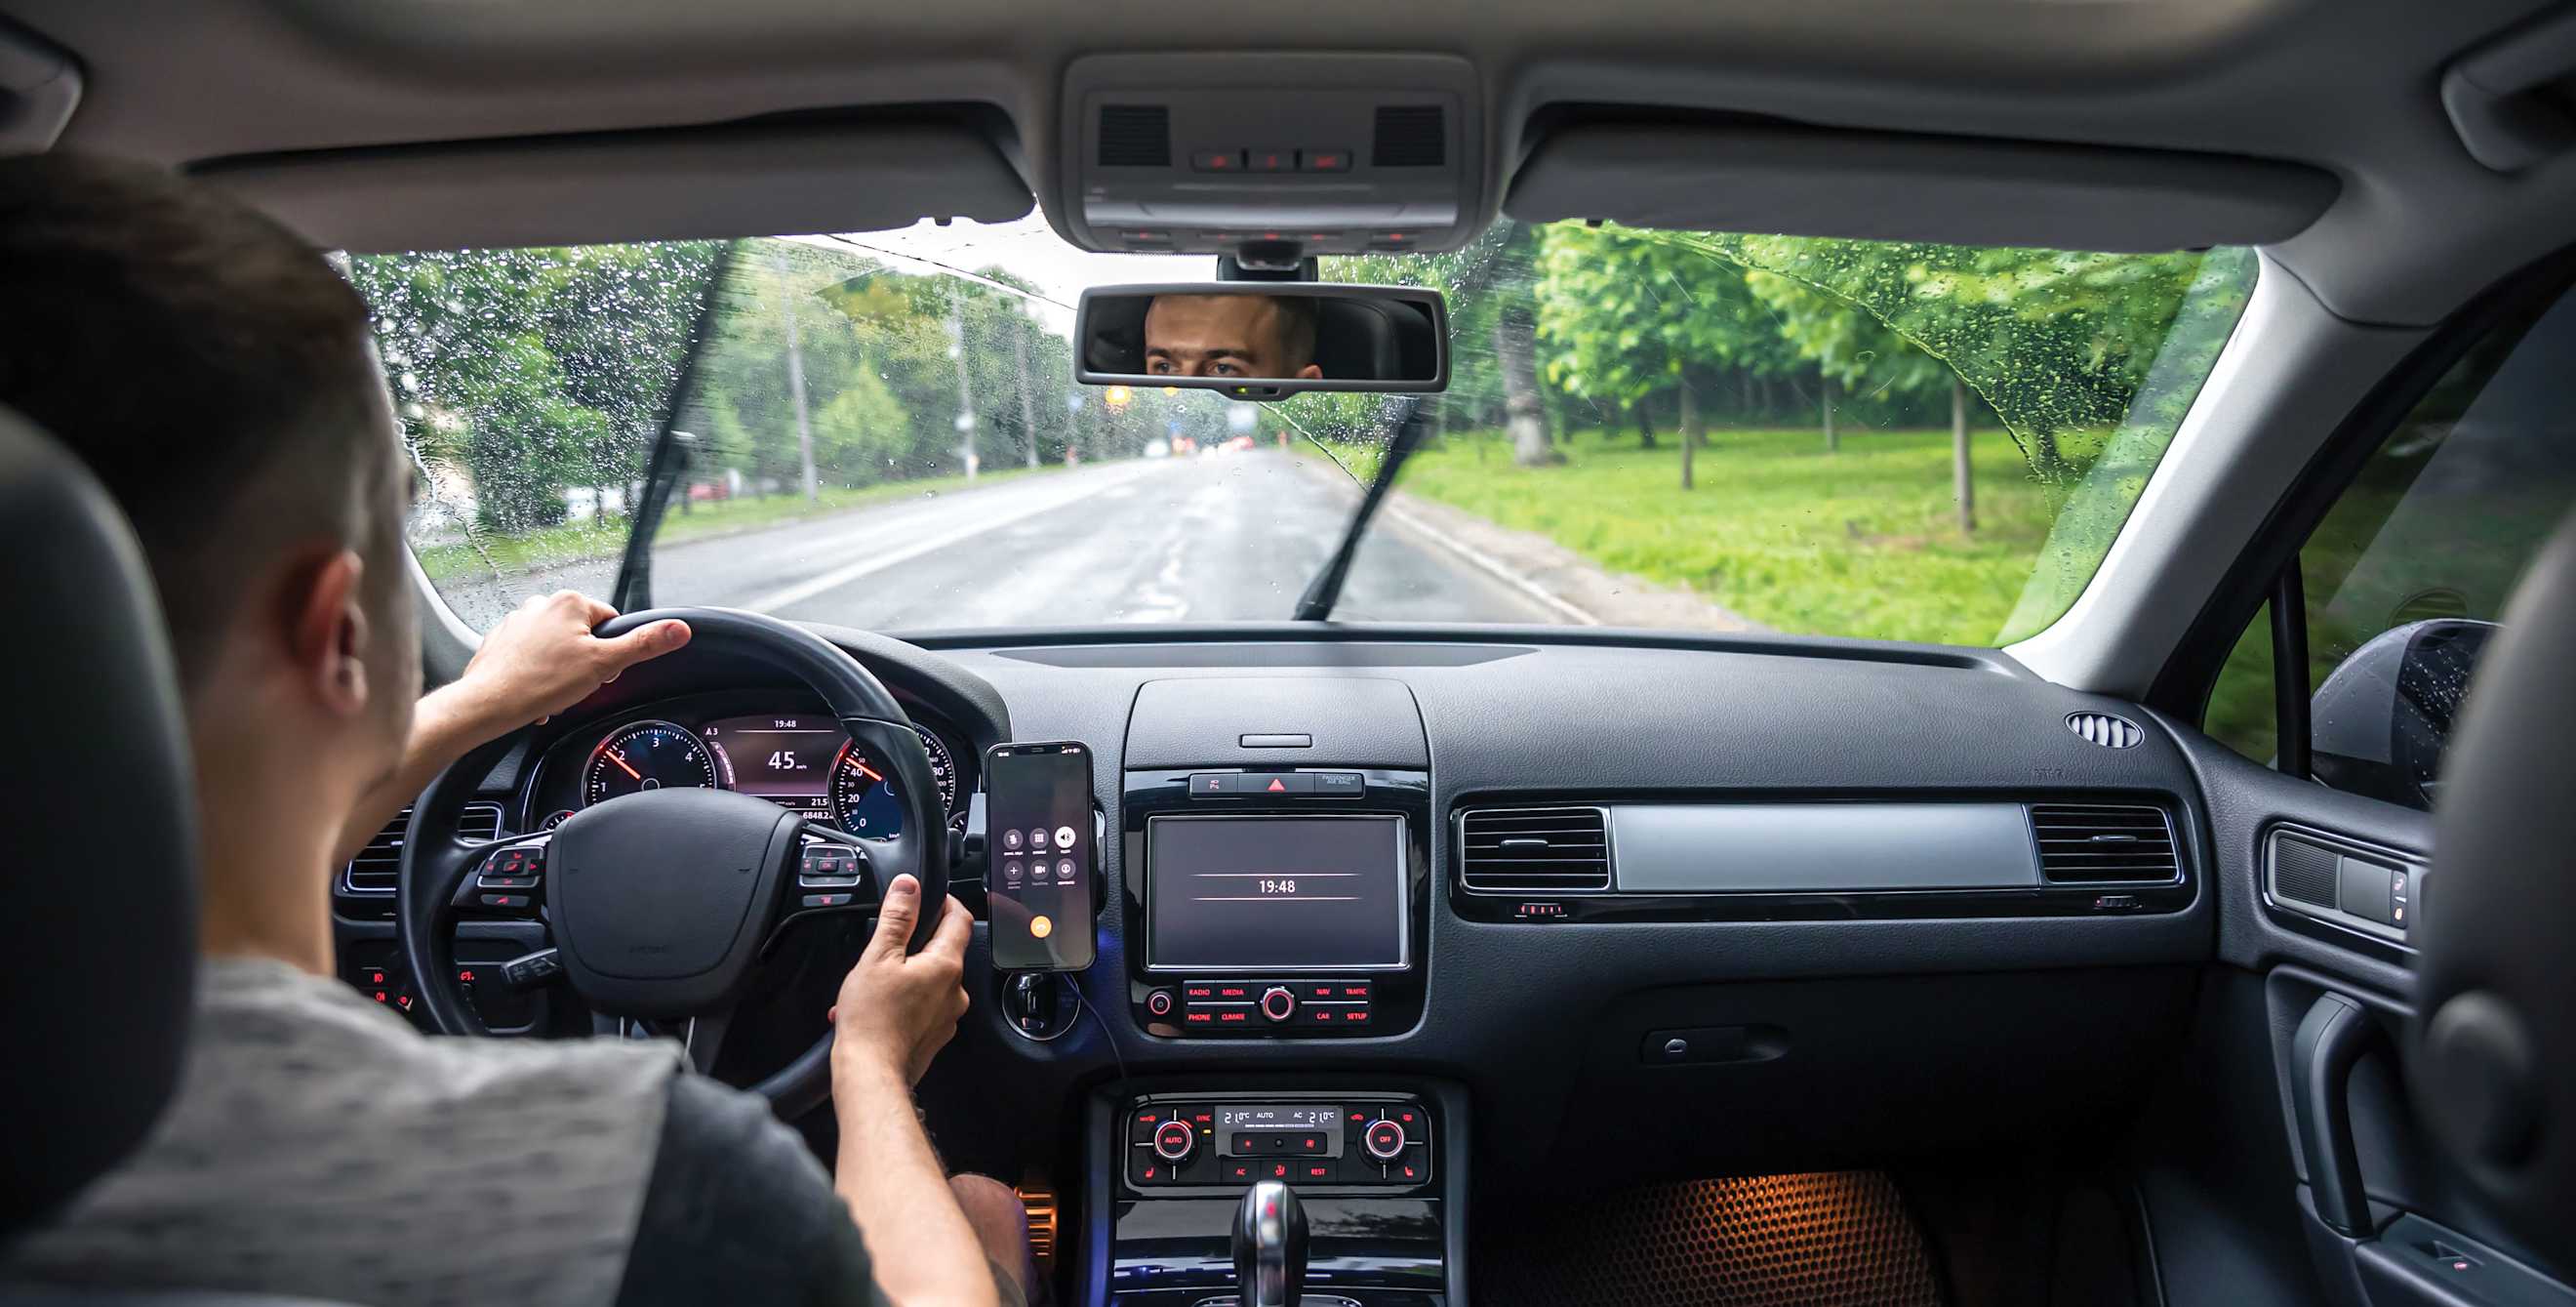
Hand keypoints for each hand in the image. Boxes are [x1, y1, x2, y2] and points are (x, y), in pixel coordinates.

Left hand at [456, 591, 688, 729]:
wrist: (489, 703)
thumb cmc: (542, 682)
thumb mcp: (605, 665)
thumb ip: (644, 644)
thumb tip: (680, 628)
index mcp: (570, 602)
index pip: (610, 623)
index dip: (610, 652)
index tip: (598, 672)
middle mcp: (541, 603)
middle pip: (582, 635)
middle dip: (582, 662)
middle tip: (574, 684)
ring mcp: (517, 620)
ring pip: (555, 647)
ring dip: (559, 669)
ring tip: (551, 691)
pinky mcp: (500, 640)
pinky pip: (530, 656)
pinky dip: (535, 673)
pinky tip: (533, 691)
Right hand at [829, 875, 971, 1087]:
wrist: (870, 1073)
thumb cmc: (872, 1020)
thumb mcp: (878, 957)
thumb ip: (897, 918)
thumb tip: (909, 887)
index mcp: (946, 965)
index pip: (960, 919)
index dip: (945, 902)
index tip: (929, 898)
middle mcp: (955, 990)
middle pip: (943, 951)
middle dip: (915, 944)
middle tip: (887, 946)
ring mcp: (947, 1016)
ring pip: (929, 981)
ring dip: (902, 976)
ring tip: (871, 984)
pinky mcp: (934, 1035)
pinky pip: (921, 1007)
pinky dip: (901, 1002)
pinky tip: (875, 1007)